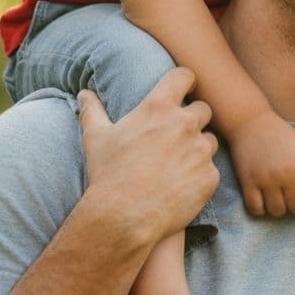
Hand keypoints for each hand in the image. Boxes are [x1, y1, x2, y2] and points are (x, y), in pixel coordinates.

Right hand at [77, 68, 218, 246]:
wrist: (123, 217)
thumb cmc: (108, 174)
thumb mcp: (96, 138)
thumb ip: (92, 110)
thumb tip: (84, 93)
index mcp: (159, 108)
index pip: (185, 76)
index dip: (185, 81)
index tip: (184, 88)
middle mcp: (185, 124)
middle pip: (203, 109)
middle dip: (192, 120)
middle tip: (175, 136)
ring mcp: (200, 150)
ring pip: (209, 140)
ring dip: (198, 148)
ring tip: (176, 164)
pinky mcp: (209, 176)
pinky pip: (211, 169)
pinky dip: (200, 175)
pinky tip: (181, 185)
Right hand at [226, 109, 294, 217]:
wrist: (250, 121)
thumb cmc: (278, 132)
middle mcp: (286, 174)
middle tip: (289, 198)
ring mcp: (266, 180)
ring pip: (277, 211)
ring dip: (278, 208)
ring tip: (275, 198)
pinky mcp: (248, 182)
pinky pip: (256, 208)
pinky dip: (259, 208)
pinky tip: (261, 199)